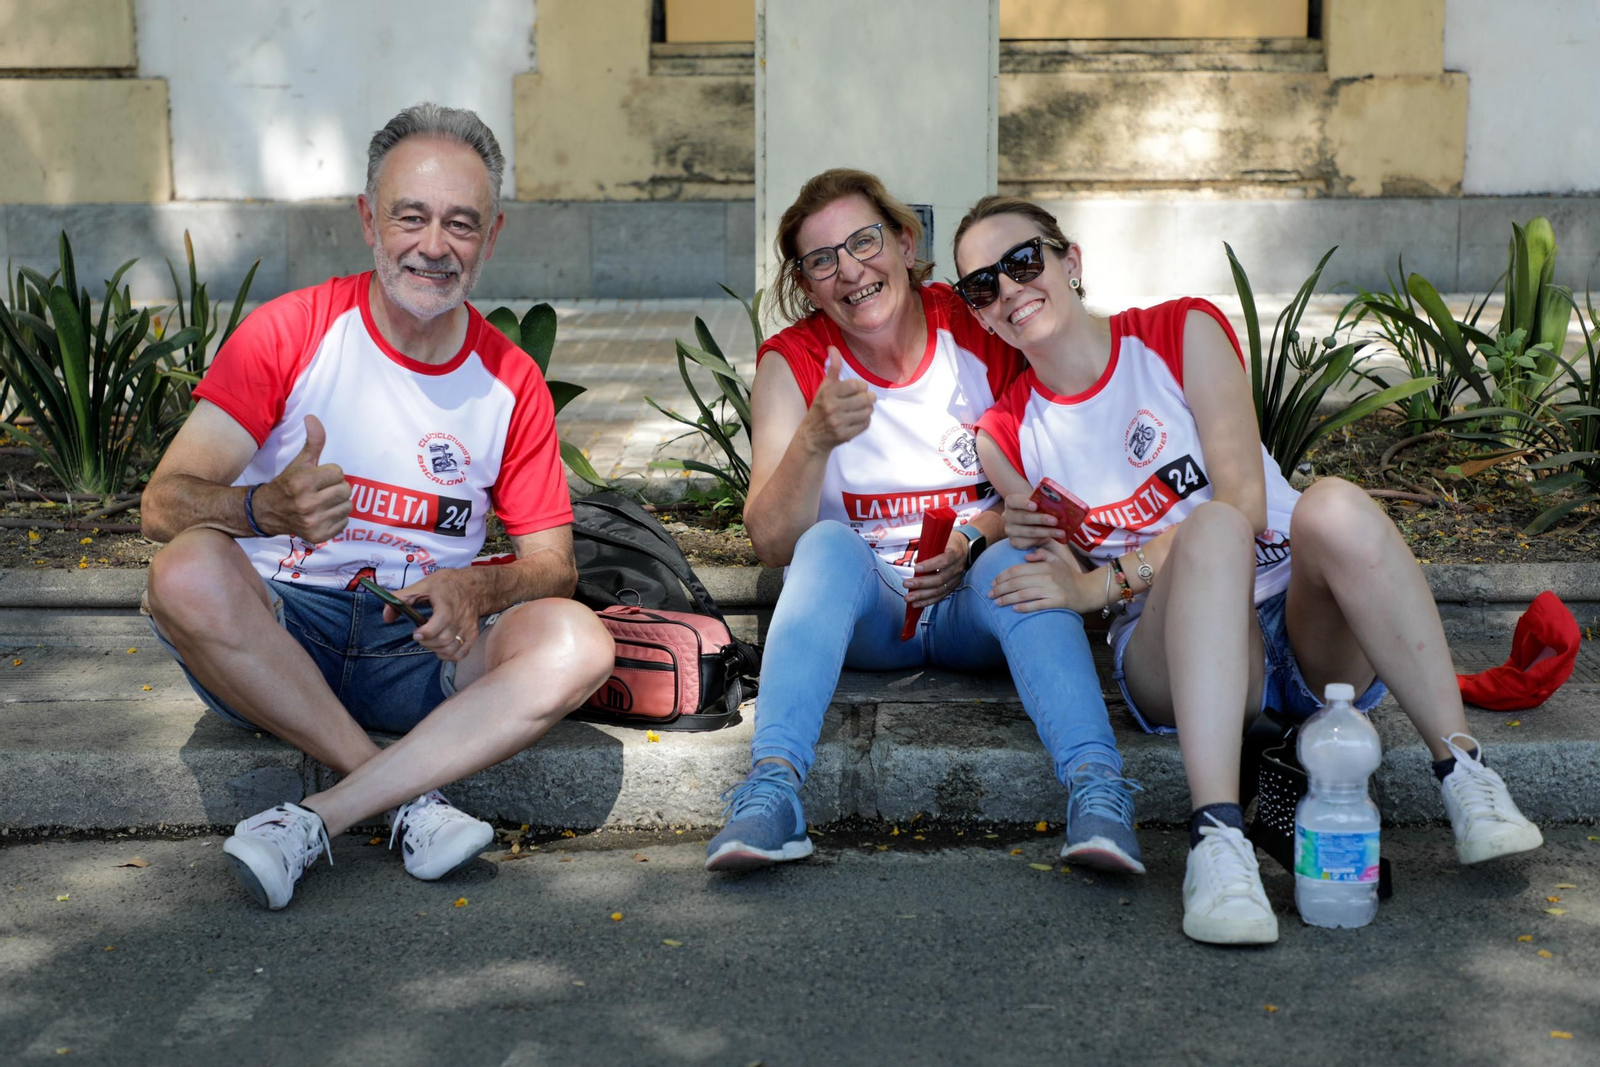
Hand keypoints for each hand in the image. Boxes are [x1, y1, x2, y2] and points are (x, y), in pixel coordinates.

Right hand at [254, 415, 350, 542]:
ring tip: (322, 502)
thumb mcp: (300, 462)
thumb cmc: (287, 484)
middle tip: (321, 490)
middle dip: (336, 487)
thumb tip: (312, 417)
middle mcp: (307, 504)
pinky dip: (337, 518)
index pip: (338, 473)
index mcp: (302, 483)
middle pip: (346, 490)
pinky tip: (322, 514)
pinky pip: (345, 523)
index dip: (329, 473)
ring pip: (348, 506)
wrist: (268, 512)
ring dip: (338, 503)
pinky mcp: (318, 536)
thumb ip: (312, 441)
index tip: (317, 478)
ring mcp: (312, 522)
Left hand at [389, 569, 480, 662]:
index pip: (442, 620)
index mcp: (447, 602)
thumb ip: (401, 599)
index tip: (416, 633)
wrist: (474, 587)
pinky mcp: (473, 634)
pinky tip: (441, 648)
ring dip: (436, 650)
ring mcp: (468, 627)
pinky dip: (449, 655)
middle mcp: (460, 616)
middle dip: (427, 643)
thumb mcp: (423, 585)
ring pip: (452, 649)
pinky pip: (461, 653)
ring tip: (430, 641)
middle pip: (444, 640)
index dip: (427, 632)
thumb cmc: (446, 585)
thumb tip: (386, 617)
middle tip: (420, 636)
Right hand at [803, 347, 874, 452]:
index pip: (856, 385)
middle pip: (864, 398)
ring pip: (867, 412)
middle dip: (868, 398)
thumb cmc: (820, 408)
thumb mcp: (824, 387)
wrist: (812, 437)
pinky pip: (865, 424)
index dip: (862, 386)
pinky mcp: (845, 435)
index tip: (860, 389)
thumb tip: (833, 348)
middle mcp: (832, 408)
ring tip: (862, 409)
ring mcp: (839, 423)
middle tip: (866, 399)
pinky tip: (858, 419)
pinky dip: (865, 421)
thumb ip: (833, 368)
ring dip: (868, 409)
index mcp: (828, 393)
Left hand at [903, 532, 969, 609]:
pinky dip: (928, 601)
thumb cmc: (949, 543)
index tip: (916, 568)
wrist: (965, 548)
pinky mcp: (953, 587)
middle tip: (906, 584)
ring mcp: (956, 579)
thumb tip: (916, 561)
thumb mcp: (940, 540)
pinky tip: (916, 604)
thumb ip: (928, 549)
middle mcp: (957, 568)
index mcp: (954, 553)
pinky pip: (941, 596)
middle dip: (921, 583)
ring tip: (908, 598)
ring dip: (922, 596)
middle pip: (940, 579)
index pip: (943, 561)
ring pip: (939, 590)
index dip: (930, 565)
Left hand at [989, 539, 1084, 613]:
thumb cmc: (1069, 576)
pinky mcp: (1057, 602)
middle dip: (1000, 589)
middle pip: (1017, 582)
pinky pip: (1037, 604)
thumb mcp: (1057, 560)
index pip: (1017, 570)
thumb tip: (1025, 557)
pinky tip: (1014, 609)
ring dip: (1008, 599)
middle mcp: (1047, 576)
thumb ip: (1041, 555)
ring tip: (997, 603)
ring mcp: (1052, 589)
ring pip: (1024, 594)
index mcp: (1044, 565)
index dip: (1002, 576)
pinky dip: (1025, 607)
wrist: (1088, 591)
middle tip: (990, 595)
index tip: (993, 583)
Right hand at [1001, 489, 1058, 548]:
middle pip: (1023, 517)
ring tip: (1060, 532)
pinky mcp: (1015, 542)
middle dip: (1040, 519)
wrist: (1033, 522)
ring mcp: (1010, 531)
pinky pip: (1029, 542)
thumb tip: (1057, 501)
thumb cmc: (1038, 508)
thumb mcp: (1038, 502)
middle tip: (1055, 520)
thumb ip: (1043, 500)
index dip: (1024, 503)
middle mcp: (1007, 516)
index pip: (1013, 501)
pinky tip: (1053, 538)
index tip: (1036, 506)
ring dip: (1046, 532)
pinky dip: (1042, 540)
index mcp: (1011, 503)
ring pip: (1029, 532)